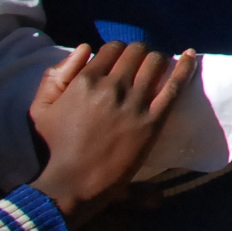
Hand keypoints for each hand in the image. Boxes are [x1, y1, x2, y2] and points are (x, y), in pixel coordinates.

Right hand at [30, 43, 198, 227]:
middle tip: (140, 63)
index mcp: (86, 81)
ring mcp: (135, 103)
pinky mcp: (153, 120)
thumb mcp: (41, 109)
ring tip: (157, 67)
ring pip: (156, 62)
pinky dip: (185, 67)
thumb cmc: (54, 147)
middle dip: (140, 53)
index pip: (112, 48)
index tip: (121, 60)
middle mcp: (112, 87)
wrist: (73, 183)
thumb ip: (56, 75)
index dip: (118, 51)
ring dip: (158, 60)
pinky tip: (189, 56)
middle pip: (137, 52)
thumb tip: (84, 47)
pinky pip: (175, 86)